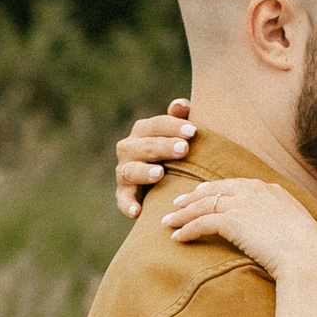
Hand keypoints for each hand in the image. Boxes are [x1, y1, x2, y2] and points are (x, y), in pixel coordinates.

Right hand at [114, 100, 195, 216]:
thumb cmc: (174, 153)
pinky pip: (123, 200)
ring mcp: (124, 172)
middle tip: (183, 149)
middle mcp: (129, 149)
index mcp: (142, 131)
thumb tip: (182, 105)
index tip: (193, 131)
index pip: (156, 125)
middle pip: (144, 146)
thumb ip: (180, 118)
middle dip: (163, 147)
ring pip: (131, 170)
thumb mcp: (178, 135)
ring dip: (144, 172)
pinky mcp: (123, 195)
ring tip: (160, 173)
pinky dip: (128, 205)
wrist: (160, 184)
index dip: (173, 126)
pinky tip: (137, 211)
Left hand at [161, 172, 316, 283]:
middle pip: (214, 190)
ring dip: (183, 214)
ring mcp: (243, 204)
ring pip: (203, 205)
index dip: (214, 189)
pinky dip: (187, 229)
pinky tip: (177, 238)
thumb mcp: (297, 228)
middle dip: (192, 197)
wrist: (308, 256)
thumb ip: (281, 223)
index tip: (201, 194)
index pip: (235, 184)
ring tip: (168, 222)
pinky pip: (202, 222)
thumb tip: (278, 234)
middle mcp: (254, 191)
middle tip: (176, 204)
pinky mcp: (233, 221)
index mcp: (270, 189)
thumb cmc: (307, 250)